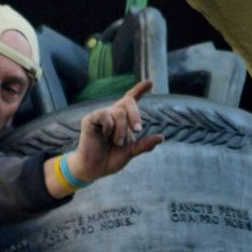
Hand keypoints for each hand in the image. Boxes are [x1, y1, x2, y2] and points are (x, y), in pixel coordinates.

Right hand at [45, 80, 162, 196]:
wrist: (94, 169)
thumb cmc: (111, 158)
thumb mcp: (131, 151)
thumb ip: (144, 144)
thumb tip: (161, 137)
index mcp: (123, 119)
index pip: (131, 99)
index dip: (140, 89)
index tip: (150, 82)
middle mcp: (112, 114)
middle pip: (128, 102)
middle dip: (135, 115)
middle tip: (138, 130)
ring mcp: (101, 116)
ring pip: (118, 112)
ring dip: (121, 130)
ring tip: (117, 143)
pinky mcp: (90, 120)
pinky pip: (104, 115)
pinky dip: (109, 127)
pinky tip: (105, 135)